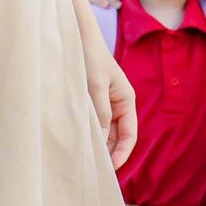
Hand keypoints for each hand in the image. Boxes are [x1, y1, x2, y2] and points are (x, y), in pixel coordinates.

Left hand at [82, 30, 138, 167]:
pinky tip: (76, 141)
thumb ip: (100, 113)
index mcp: (126, 100)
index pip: (129, 134)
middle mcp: (117, 104)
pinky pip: (90, 121)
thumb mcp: (95, 86)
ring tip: (84, 159)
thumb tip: (101, 141)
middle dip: (109, 152)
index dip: (122, 153)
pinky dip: (85, 132)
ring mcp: (103, 102)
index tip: (110, 169)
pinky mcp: (88, 99)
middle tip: (94, 170)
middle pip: (116, 136)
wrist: (76, 35)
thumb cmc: (89, 56)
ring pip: (102, 130)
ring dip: (96, 143)